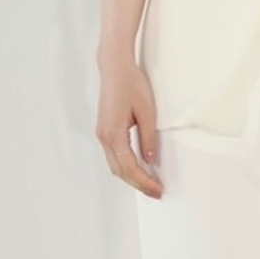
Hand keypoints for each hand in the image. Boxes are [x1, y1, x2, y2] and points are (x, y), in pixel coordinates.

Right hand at [96, 53, 163, 198]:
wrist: (115, 67)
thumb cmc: (131, 83)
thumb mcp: (147, 110)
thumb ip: (148, 137)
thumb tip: (150, 160)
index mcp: (113, 134)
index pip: (129, 167)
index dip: (144, 182)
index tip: (157, 190)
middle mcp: (104, 137)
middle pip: (120, 171)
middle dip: (138, 184)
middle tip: (156, 192)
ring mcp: (102, 134)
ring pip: (115, 165)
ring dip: (131, 177)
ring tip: (149, 183)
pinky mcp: (104, 130)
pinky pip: (114, 155)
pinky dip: (126, 165)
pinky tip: (138, 167)